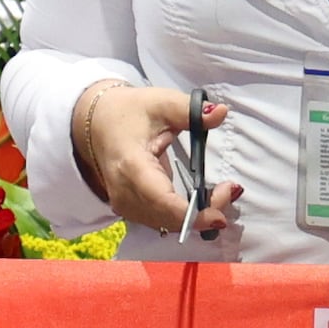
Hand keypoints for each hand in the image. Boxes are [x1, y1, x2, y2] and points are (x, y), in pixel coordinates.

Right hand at [71, 83, 238, 240]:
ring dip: (198, 215)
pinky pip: (161, 221)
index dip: (192, 215)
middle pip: (168, 217)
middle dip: (204, 212)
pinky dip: (185, 215)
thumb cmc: (129, 112)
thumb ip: (191, 111)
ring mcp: (124, 204)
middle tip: (230, 189)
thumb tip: (219, 112)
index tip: (220, 215)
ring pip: (166, 224)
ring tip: (222, 191)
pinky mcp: (130, 209)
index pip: (162, 200)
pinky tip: (204, 200)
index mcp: (131, 166)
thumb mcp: (161, 103)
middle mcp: (124, 192)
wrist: (97, 123)